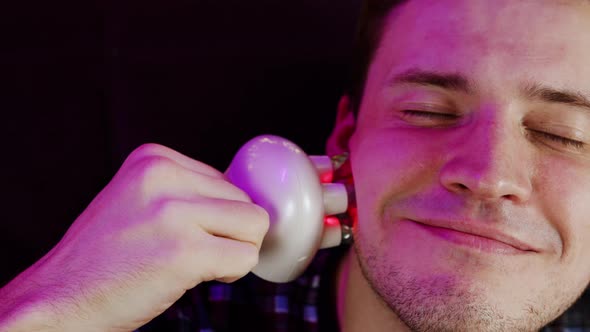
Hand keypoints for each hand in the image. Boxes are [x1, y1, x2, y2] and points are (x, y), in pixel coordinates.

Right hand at [0, 143, 268, 330]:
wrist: (58, 299)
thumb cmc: (103, 258)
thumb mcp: (138, 200)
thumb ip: (184, 191)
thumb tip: (245, 199)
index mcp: (153, 158)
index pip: (227, 181)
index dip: (217, 217)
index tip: (184, 235)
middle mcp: (162, 176)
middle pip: (245, 202)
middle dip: (229, 234)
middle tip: (190, 253)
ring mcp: (172, 213)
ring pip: (255, 225)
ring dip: (235, 251)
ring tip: (194, 263)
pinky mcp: (182, 252)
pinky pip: (245, 257)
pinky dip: (230, 273)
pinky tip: (192, 277)